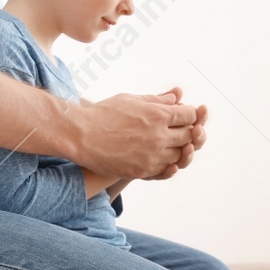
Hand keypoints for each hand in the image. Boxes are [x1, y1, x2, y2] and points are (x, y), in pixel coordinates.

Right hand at [74, 88, 201, 179]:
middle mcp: (159, 136)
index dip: (189, 114)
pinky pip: (165, 171)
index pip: (189, 115)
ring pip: (180, 156)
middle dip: (188, 131)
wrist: (80, 136)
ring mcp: (152, 156)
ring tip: (168, 144)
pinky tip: (161, 158)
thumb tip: (175, 97)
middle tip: (180, 129)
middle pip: (189, 136)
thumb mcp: (130, 99)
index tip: (183, 114)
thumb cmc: (103, 113)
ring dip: (178, 149)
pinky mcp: (143, 171)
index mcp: (158, 115)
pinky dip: (167, 164)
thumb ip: (155, 100)